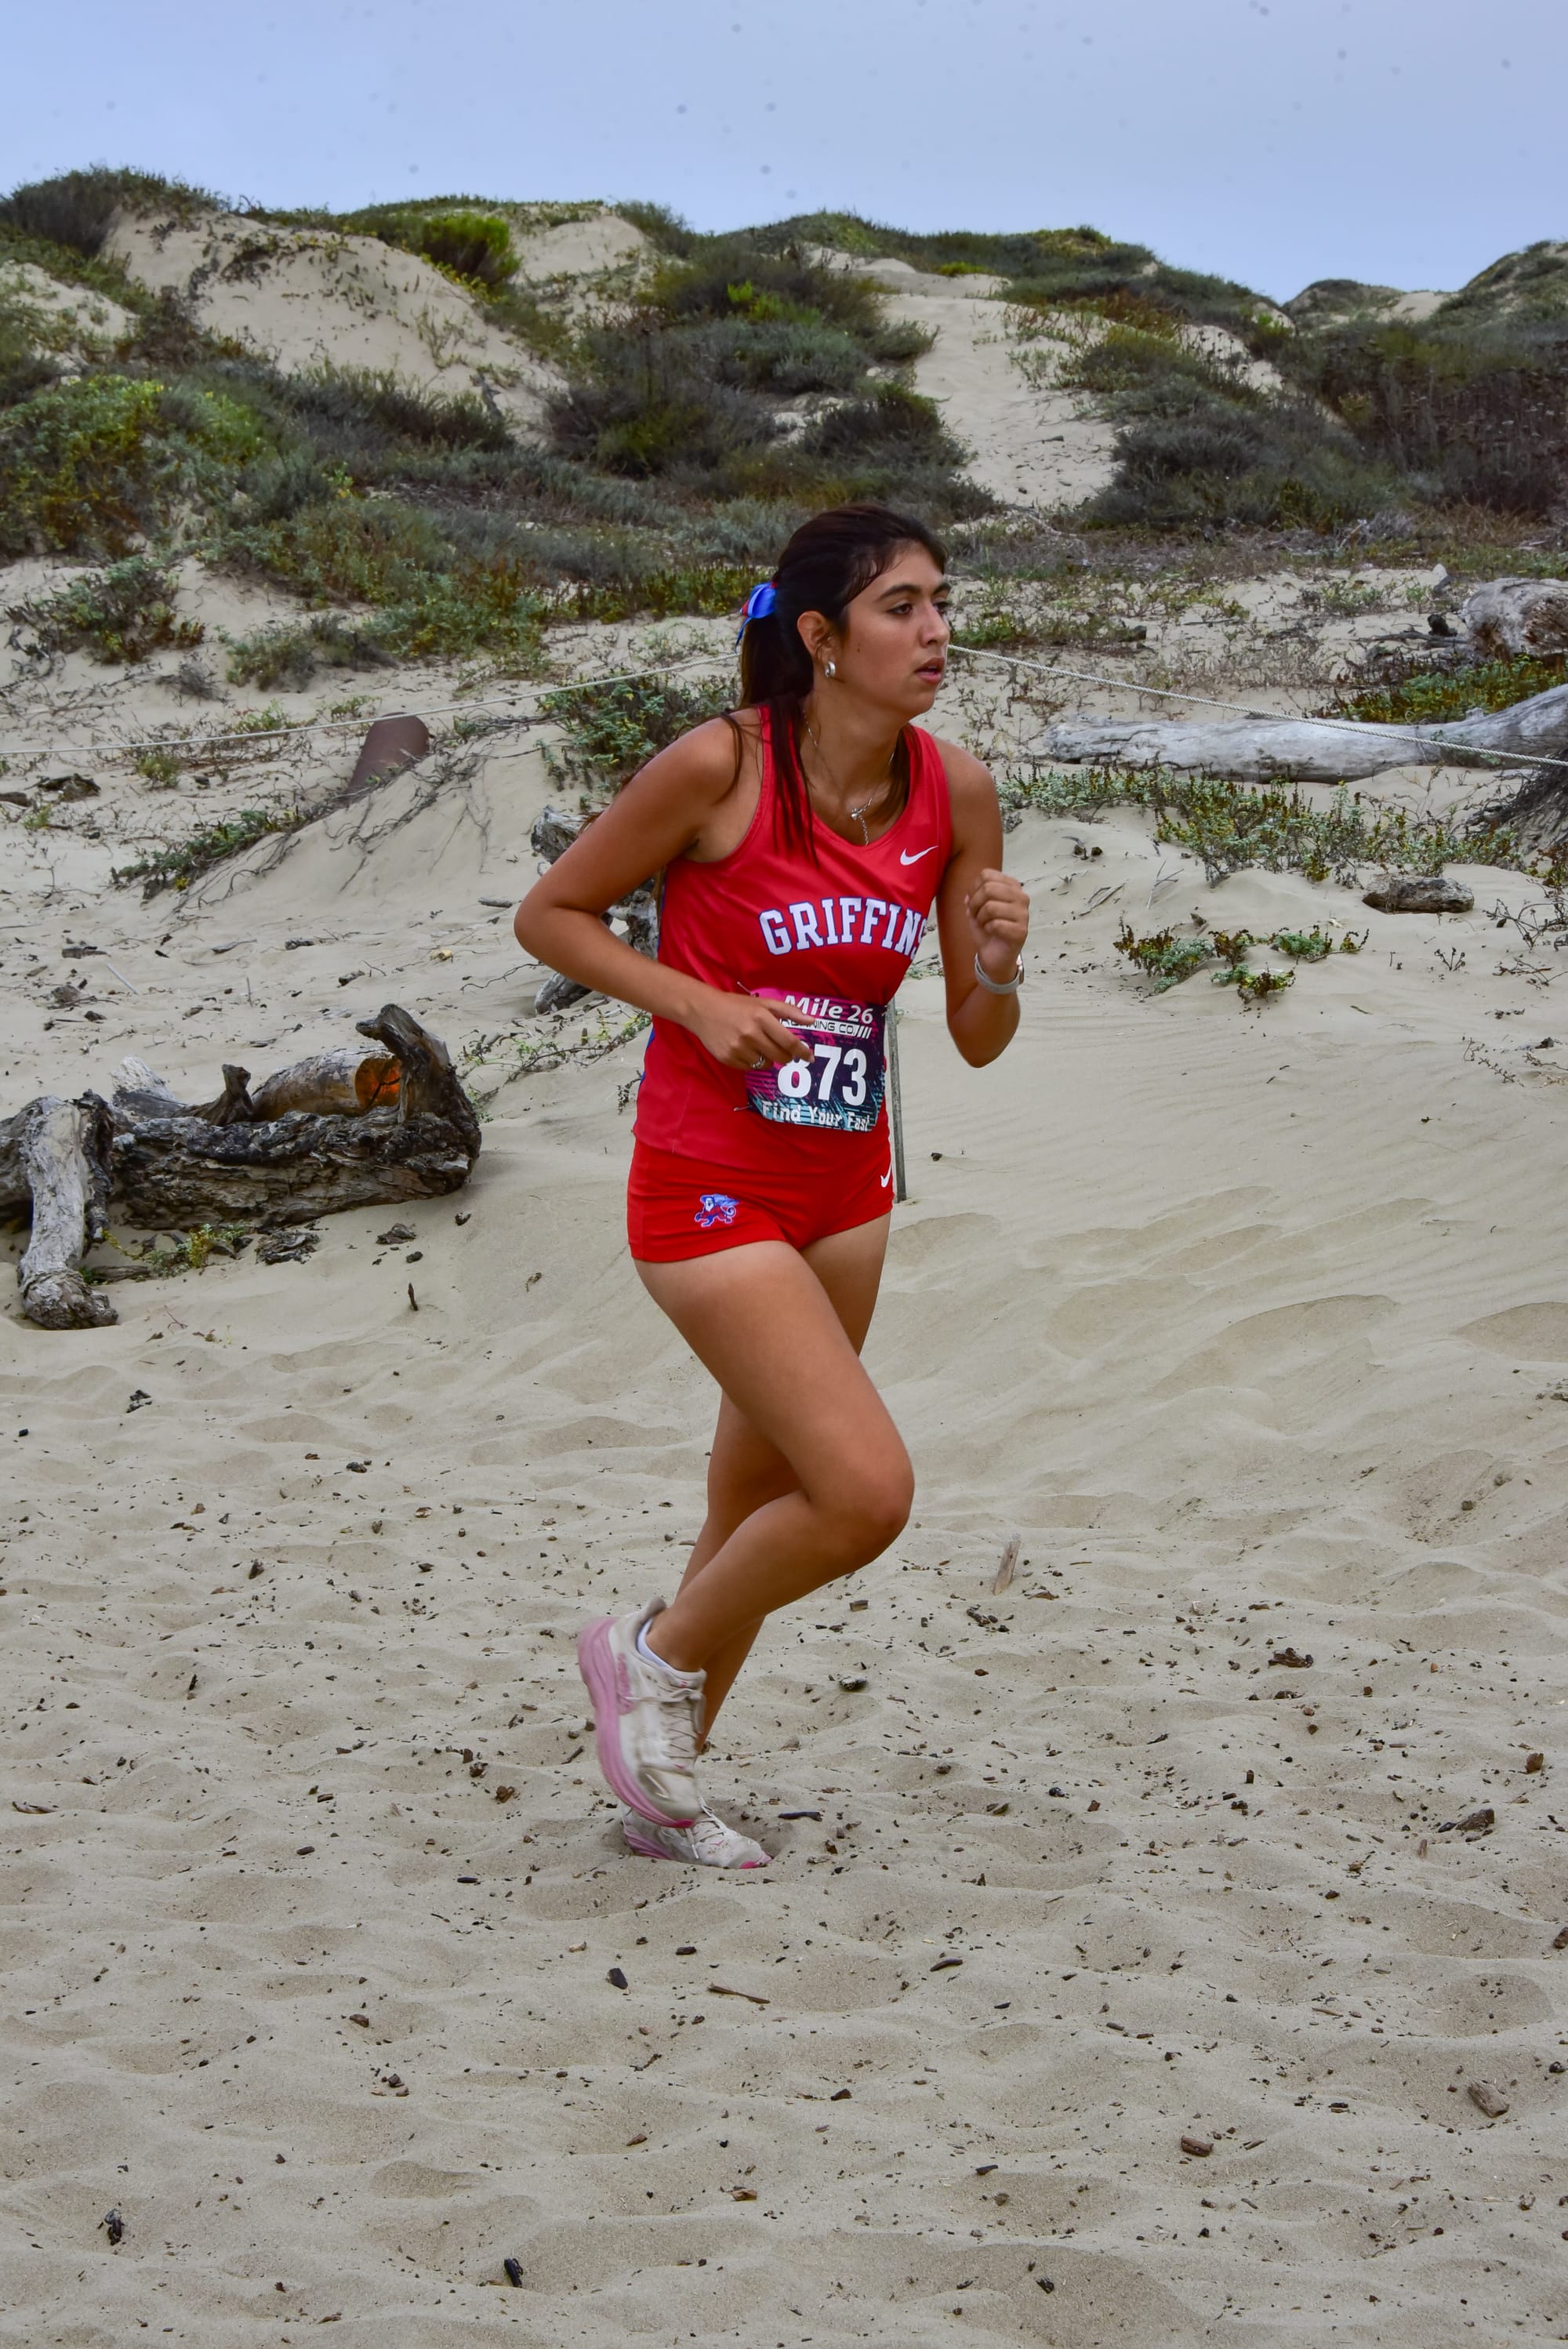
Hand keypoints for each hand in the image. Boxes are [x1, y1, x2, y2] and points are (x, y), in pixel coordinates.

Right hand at [687, 990, 813, 1070]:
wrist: (703, 1010)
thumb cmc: (737, 1005)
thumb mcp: (763, 1002)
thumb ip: (789, 1011)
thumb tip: (812, 1021)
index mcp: (761, 1018)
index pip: (789, 1042)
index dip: (802, 1052)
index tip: (809, 1058)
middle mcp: (750, 1034)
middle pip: (780, 1057)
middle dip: (786, 1056)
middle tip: (782, 1050)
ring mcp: (738, 1048)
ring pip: (765, 1064)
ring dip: (767, 1057)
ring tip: (757, 1045)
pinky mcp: (727, 1058)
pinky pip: (750, 1068)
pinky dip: (752, 1061)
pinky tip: (745, 1048)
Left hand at [966, 868, 1029, 982]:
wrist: (994, 955)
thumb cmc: (987, 928)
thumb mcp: (976, 908)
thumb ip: (974, 895)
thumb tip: (969, 895)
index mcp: (1012, 886)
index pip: (987, 875)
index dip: (973, 889)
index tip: (974, 902)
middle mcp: (1021, 897)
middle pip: (988, 888)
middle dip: (974, 903)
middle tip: (975, 915)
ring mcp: (1024, 914)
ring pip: (990, 907)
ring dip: (980, 918)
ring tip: (984, 924)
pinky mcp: (1022, 931)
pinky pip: (995, 924)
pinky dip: (987, 929)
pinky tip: (991, 932)